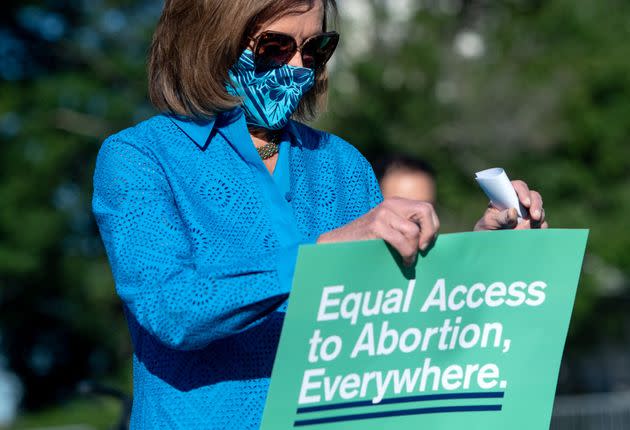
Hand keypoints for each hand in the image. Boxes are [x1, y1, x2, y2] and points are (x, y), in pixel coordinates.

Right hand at [317, 197, 439, 266]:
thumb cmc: (366, 242)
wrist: (338, 244)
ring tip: (408, 260)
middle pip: (425, 211)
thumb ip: (405, 227)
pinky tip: (403, 261)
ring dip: (414, 250)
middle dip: (428, 233)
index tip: (425, 244)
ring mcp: (382, 214)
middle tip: (422, 250)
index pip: (427, 208)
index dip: (432, 227)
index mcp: (395, 203)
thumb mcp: (388, 228)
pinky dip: (407, 254)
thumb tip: (431, 241)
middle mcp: (390, 204)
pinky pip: (403, 242)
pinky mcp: (376, 226)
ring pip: (414, 231)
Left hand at [474, 180, 547, 230]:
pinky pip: (542, 226)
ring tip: (526, 230)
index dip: (523, 192)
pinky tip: (532, 234)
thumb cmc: (485, 230)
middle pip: (534, 196)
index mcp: (506, 197)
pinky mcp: (534, 226)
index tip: (525, 203)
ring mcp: (528, 214)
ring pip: (540, 211)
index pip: (517, 187)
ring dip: (538, 219)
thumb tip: (513, 212)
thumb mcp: (488, 223)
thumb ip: (500, 218)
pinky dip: (539, 229)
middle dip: (536, 206)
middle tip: (535, 217)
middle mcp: (519, 203)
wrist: (489, 246)